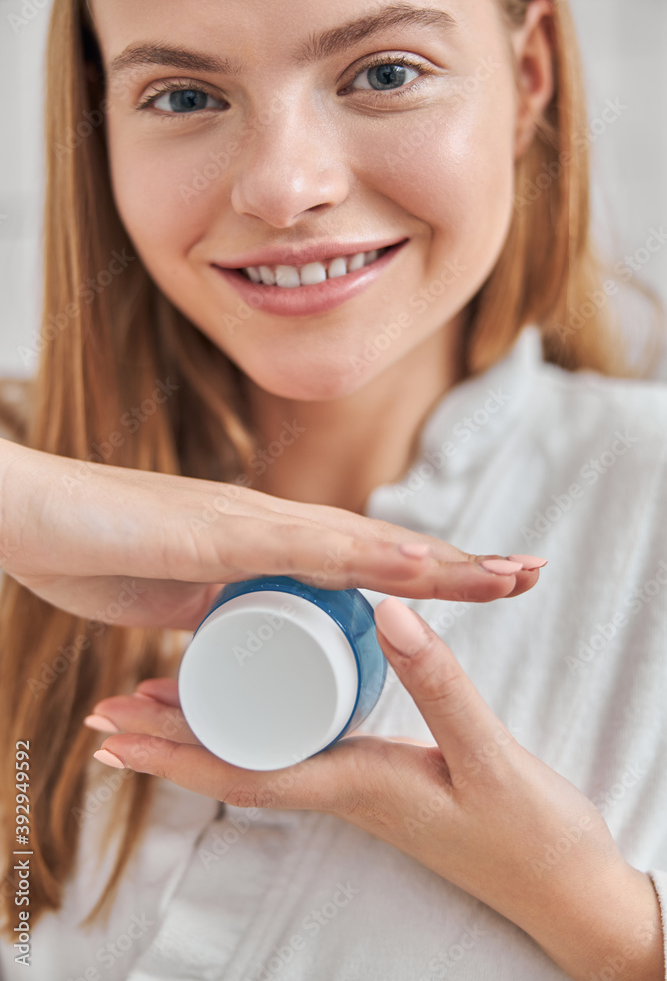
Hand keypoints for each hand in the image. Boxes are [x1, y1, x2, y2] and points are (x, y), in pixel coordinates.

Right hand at [0, 436, 541, 628]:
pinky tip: (418, 565)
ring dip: (437, 561)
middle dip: (457, 563)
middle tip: (527, 572)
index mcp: (262, 542)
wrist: (26, 514)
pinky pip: (309, 548)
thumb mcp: (169, 595)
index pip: (362, 559)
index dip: (423, 571)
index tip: (480, 582)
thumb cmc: (88, 548)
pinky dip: (369, 558)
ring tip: (505, 575)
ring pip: (364, 545)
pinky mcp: (219, 533)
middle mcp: (268, 523)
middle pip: (382, 547)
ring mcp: (248, 524)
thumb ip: (207, 606)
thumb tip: (231, 626)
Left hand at [86, 599, 663, 980]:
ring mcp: (359, 779)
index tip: (113, 737)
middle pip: (235, 761)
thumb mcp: (486, 756)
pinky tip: (257, 694)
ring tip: (155, 698)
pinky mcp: (379, 770)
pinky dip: (262, 715)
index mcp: (353, 785)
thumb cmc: (529, 835)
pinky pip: (301, 739)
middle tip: (108, 713)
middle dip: (167, 741)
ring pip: (263, 747)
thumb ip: (439, 684)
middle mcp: (342, 784)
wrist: (566, 883)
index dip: (173, 755)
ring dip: (205, 727)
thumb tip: (386, 611)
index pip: (242, 772)